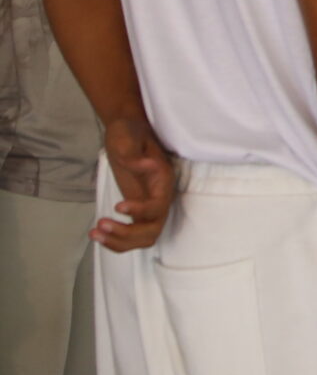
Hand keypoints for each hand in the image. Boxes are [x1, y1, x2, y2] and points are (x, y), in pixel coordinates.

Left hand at [91, 118, 177, 250]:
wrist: (127, 131)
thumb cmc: (129, 132)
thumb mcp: (127, 137)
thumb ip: (134, 153)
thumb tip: (145, 166)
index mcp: (162, 181)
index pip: (158, 206)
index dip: (140, 211)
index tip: (117, 207)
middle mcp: (159, 197)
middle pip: (152, 230)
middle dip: (127, 234)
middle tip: (101, 225)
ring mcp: (148, 206)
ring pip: (144, 237)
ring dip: (120, 242)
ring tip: (95, 233)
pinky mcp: (136, 211)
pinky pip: (132, 235)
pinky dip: (116, 241)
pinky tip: (96, 234)